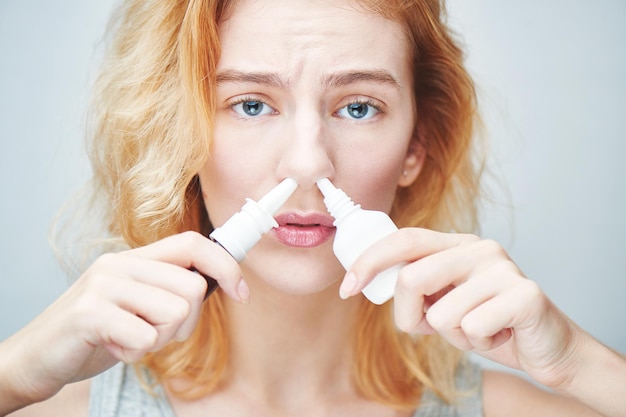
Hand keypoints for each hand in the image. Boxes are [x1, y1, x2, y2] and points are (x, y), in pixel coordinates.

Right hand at [0, 231, 246, 409]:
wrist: (36, 357)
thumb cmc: (96, 333)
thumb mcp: (138, 304)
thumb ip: (170, 289)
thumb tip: (221, 280)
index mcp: (135, 258)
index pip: (193, 244)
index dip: (225, 266)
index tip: (241, 293)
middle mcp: (119, 263)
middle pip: (192, 288)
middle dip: (184, 325)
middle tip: (154, 335)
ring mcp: (103, 285)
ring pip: (175, 313)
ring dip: (157, 341)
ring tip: (128, 339)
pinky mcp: (89, 312)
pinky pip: (145, 338)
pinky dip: (135, 354)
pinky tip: (111, 348)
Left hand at [340, 228, 582, 388]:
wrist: (547, 347)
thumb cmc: (486, 322)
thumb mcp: (442, 301)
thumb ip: (414, 288)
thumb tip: (363, 279)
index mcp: (456, 244)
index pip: (403, 239)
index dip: (370, 261)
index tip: (346, 287)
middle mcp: (478, 248)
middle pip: (412, 278)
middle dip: (409, 316)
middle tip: (430, 327)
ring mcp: (503, 268)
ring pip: (440, 314)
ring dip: (452, 336)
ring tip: (478, 329)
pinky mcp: (525, 295)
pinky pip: (472, 329)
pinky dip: (478, 344)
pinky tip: (499, 336)